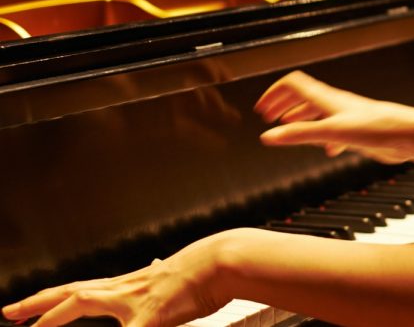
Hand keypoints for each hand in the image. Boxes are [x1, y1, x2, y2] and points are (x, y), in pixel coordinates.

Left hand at [1, 235, 229, 326]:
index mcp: (128, 286)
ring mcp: (135, 301)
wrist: (222, 262)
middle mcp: (125, 289)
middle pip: (72, 291)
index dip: (52, 300)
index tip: (27, 309)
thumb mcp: (173, 280)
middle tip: (8, 312)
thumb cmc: (202, 272)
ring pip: (85, 300)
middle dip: (37, 303)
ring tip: (30, 326)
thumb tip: (153, 268)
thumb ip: (156, 279)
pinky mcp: (151, 315)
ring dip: (54, 312)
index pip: (80, 291)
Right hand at [253, 71, 413, 163]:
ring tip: (289, 129)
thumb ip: (300, 134)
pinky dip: (326, 137)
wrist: (409, 135)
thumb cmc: (376, 128)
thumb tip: (267, 137)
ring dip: (301, 118)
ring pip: (319, 112)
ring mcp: (348, 117)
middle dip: (284, 105)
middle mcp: (335, 104)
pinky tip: (329, 151)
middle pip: (304, 97)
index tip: (262, 110)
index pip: (293, 84)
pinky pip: (337, 130)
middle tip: (268, 117)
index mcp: (326, 98)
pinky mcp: (359, 132)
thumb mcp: (331, 132)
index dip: (275, 93)